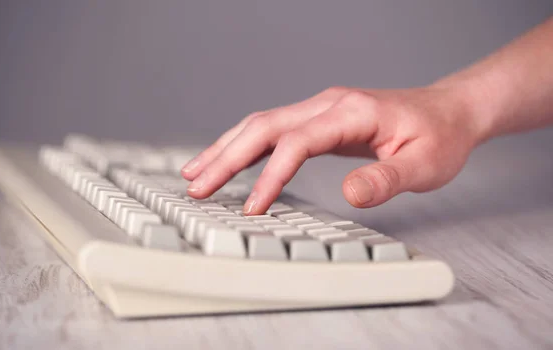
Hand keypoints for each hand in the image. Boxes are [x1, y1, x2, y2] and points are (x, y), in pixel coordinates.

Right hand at [181, 85, 482, 214]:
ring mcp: (320, 108)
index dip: (270, 176)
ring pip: (261, 123)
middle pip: (264, 126)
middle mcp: (328, 104)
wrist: (448, 112)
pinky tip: (228, 159)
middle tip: (196, 186)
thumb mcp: (424, 165)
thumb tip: (350, 195)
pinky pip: (272, 129)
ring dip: (226, 147)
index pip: (297, 142)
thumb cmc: (438, 137)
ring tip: (195, 171)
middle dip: (226, 157)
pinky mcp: (319, 119)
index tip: (252, 208)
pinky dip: (244, 145)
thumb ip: (385, 179)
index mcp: (351, 113)